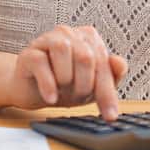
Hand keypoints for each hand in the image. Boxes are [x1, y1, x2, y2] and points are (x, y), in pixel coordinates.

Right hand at [8, 25, 127, 120]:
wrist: (33, 92)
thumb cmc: (65, 85)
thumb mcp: (92, 86)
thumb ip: (110, 75)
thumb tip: (120, 63)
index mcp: (88, 38)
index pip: (104, 62)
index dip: (107, 92)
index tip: (110, 116)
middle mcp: (68, 33)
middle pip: (85, 56)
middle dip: (84, 84)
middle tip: (77, 96)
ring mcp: (47, 40)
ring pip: (63, 50)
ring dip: (65, 78)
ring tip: (62, 90)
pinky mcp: (29, 53)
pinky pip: (40, 62)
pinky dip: (48, 83)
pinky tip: (51, 97)